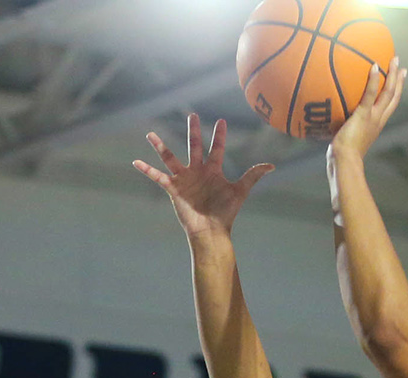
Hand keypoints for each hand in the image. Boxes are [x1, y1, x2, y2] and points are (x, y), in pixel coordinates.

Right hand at [133, 114, 274, 239]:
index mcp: (213, 171)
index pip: (217, 149)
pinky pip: (158, 177)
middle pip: (194, 146)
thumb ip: (252, 175)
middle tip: (192, 115)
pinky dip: (147, 170)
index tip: (221, 121)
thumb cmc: (225, 213)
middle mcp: (197, 172)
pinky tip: (136, 162)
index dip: (219, 135)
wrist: (211, 231)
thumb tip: (272, 165)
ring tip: (150, 134)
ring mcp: (184, 179)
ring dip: (160, 146)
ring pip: (170, 158)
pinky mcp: (173, 189)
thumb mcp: (240, 191)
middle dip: (194, 131)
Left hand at [329, 57, 404, 161]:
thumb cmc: (342, 155)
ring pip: (389, 93)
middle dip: (399, 80)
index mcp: (377, 124)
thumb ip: (342, 126)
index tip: (400, 78)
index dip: (396, 91)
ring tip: (394, 59)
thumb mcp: (345, 138)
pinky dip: (373, 80)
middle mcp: (379, 120)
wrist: (345, 161)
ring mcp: (373, 117)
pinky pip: (370, 94)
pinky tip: (374, 66)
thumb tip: (329, 117)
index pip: (390, 105)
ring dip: (393, 75)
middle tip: (402, 65)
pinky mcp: (364, 115)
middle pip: (394, 96)